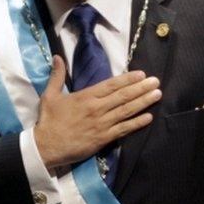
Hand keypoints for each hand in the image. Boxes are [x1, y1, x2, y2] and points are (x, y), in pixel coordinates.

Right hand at [34, 56, 160, 168]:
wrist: (45, 146)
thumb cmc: (48, 121)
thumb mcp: (50, 95)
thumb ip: (57, 76)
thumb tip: (57, 57)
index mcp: (86, 97)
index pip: (111, 85)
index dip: (128, 79)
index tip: (141, 74)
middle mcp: (97, 109)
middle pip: (123, 96)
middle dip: (141, 88)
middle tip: (156, 81)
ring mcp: (102, 124)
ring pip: (127, 111)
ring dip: (144, 102)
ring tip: (157, 94)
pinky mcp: (103, 138)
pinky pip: (124, 129)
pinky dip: (137, 123)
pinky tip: (149, 117)